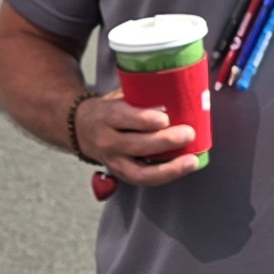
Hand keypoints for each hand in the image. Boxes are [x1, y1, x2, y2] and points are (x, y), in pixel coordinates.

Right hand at [77, 90, 200, 187]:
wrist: (82, 130)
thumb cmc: (109, 110)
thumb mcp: (119, 96)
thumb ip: (141, 96)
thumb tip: (176, 92)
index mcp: (106, 116)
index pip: (122, 118)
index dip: (144, 119)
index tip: (165, 118)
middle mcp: (107, 141)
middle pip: (135, 145)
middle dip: (164, 141)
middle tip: (188, 133)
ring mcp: (113, 162)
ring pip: (140, 172)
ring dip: (168, 168)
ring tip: (190, 161)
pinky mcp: (122, 175)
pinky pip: (145, 180)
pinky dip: (166, 175)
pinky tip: (183, 168)